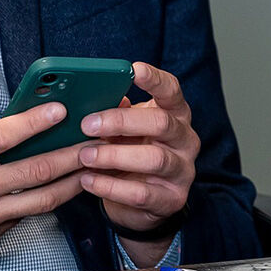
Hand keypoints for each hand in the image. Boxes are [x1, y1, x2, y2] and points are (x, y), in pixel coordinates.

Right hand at [0, 104, 89, 270]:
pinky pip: (24, 214)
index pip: (3, 137)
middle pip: (35, 170)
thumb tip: (6, 120)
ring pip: (41, 199)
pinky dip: (47, 200)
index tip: (61, 110)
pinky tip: (65, 187)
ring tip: (94, 166)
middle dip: (72, 153)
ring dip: (73, 181)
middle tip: (96, 140)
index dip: (35, 122)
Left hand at [75, 62, 198, 260]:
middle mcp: (185, 139)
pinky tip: (88, 181)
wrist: (146, 201)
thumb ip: (116, 113)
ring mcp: (182, 170)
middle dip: (121, 122)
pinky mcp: (171, 200)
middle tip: (88, 124)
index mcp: (176, 115)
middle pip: (161, 123)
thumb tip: (93, 97)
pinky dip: (110, 187)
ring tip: (85, 155)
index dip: (155, 79)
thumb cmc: (134, 154)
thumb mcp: (126, 130)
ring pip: (154, 158)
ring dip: (114, 156)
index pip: (172, 91)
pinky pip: (141, 193)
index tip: (134, 69)